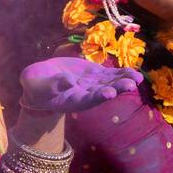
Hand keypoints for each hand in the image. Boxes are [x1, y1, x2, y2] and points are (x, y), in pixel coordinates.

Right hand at [19, 57, 142, 112]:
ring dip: (124, 80)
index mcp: (71, 100)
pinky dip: (122, 73)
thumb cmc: (35, 85)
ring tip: (137, 78)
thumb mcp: (35, 83)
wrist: (41, 81)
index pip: (86, 100)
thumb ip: (51, 84)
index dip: (98, 96)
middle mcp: (85, 95)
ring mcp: (92, 85)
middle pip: (103, 92)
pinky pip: (111, 75)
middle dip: (117, 88)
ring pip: (110, 83)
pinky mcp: (94, 75)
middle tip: (130, 85)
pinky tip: (134, 72)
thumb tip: (68, 80)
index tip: (109, 94)